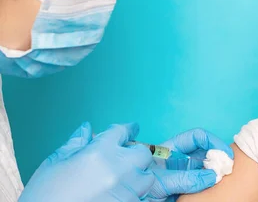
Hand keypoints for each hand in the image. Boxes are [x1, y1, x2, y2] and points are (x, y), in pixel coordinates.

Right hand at [20, 122, 154, 201]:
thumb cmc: (44, 195)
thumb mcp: (54, 163)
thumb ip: (75, 143)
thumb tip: (87, 128)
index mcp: (99, 153)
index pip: (121, 132)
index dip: (128, 129)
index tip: (133, 128)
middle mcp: (118, 169)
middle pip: (142, 153)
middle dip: (135, 153)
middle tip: (124, 157)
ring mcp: (127, 190)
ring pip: (147, 177)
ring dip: (138, 175)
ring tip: (123, 179)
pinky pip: (142, 196)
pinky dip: (134, 194)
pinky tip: (120, 194)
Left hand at [145, 129, 233, 201]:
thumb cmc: (134, 190)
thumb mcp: (159, 181)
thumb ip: (183, 177)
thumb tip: (212, 176)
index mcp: (169, 152)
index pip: (195, 138)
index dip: (212, 142)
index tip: (224, 154)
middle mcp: (178, 162)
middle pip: (204, 152)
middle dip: (217, 157)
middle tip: (227, 168)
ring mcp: (184, 177)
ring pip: (206, 170)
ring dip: (216, 171)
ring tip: (223, 177)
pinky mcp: (186, 192)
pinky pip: (203, 186)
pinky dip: (211, 186)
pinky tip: (215, 187)